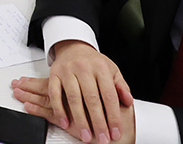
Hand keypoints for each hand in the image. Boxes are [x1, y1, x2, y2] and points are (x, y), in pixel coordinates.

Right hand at [14, 41, 133, 142]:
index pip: (109, 95)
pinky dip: (59, 110)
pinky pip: (54, 94)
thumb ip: (121, 86)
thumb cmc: (94, 63)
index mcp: (101, 68)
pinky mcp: (54, 75)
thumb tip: (128, 101)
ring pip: (74, 99)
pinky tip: (65, 123)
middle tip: (102, 138)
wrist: (73, 47)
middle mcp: (84, 68)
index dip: (113, 116)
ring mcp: (67, 71)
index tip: (115, 132)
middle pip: (92, 99)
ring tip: (86, 135)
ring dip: (80, 120)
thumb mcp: (112, 70)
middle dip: (98, 122)